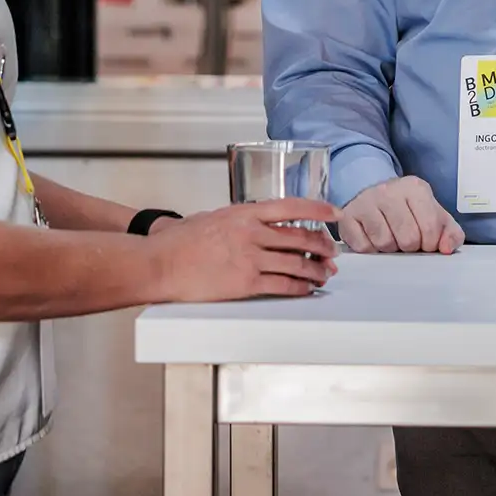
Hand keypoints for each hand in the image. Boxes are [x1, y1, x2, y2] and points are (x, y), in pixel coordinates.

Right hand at [150, 198, 338, 301]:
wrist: (160, 262)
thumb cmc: (178, 242)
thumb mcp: (212, 217)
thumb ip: (236, 220)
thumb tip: (252, 223)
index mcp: (244, 212)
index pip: (292, 206)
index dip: (319, 209)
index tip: (335, 213)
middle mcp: (251, 232)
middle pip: (300, 237)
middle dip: (322, 246)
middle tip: (333, 253)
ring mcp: (250, 257)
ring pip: (296, 263)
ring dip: (316, 270)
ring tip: (325, 274)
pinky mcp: (245, 282)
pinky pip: (283, 284)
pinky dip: (300, 288)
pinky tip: (307, 289)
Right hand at [338, 176, 464, 253]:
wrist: (372, 190)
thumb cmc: (406, 208)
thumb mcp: (434, 215)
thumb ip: (451, 233)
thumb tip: (446, 248)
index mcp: (415, 189)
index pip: (430, 227)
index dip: (431, 243)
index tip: (426, 242)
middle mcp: (389, 191)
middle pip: (408, 238)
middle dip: (410, 247)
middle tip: (406, 241)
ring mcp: (366, 202)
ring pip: (384, 243)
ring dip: (390, 248)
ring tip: (390, 237)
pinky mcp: (348, 216)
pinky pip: (363, 247)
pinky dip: (371, 249)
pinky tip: (373, 238)